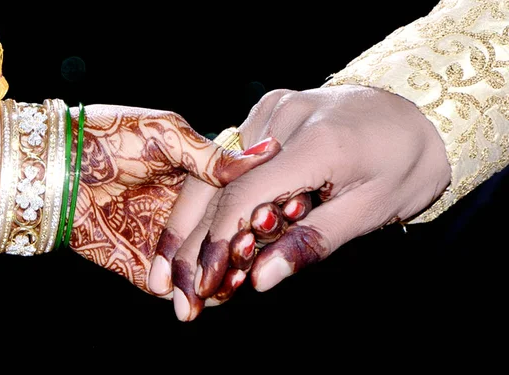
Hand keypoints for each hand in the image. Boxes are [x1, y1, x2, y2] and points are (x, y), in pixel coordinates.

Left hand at [67, 104, 279, 294]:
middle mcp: (186, 213)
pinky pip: (174, 287)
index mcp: (198, 178)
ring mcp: (166, 242)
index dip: (259, 213)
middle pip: (227, 241)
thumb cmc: (110, 135)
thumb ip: (214, 154)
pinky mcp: (142, 265)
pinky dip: (192, 295)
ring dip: (224, 279)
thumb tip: (269, 150)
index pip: (239, 203)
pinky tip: (205, 297)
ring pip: (205, 269)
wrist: (55, 162)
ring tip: (236, 282)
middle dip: (246, 252)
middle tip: (259, 257)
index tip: (282, 219)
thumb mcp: (168, 134)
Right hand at [161, 84, 451, 320]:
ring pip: (216, 171)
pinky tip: (206, 231)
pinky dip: (218, 198)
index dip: (218, 244)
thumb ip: (312, 242)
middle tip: (172, 287)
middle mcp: (284, 116)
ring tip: (178, 267)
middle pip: (215, 182)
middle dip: (190, 239)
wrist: (419, 111)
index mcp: (316, 141)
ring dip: (197, 222)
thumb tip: (260, 279)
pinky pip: (231, 160)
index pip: (245, 195)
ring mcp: (273, 108)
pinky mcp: (269, 112)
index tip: (204, 285)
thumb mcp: (370, 211)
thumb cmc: (403, 163)